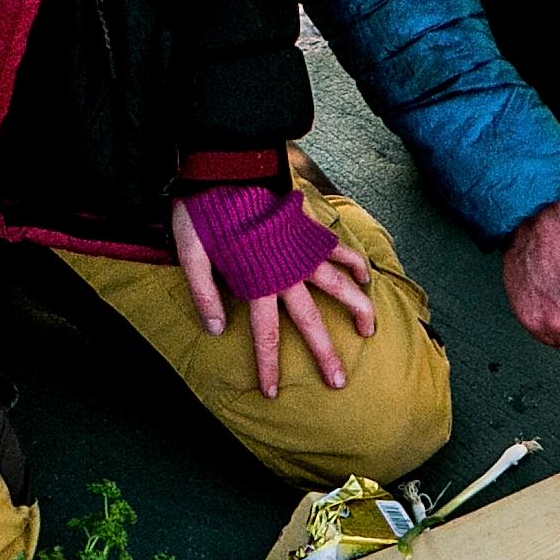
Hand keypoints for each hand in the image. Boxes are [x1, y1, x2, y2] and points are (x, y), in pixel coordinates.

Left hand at [172, 195, 377, 397]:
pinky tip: (366, 278)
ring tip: (368, 331)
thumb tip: (215, 330)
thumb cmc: (206, 209)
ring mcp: (304, 251)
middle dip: (325, 354)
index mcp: (257, 282)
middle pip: (311, 322)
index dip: (268, 366)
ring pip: (341, 287)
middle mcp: (287, 273)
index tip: (272, 393)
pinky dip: (356, 264)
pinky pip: (342, 250)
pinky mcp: (312, 231)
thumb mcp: (191, 252)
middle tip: (339, 382)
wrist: (229, 166)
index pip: (265, 334)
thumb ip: (204, 292)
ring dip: (357, 310)